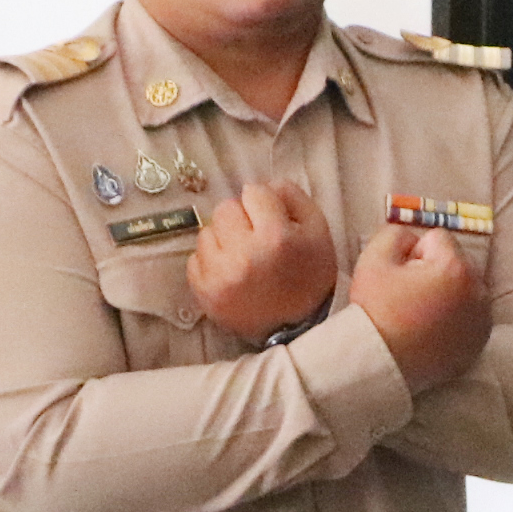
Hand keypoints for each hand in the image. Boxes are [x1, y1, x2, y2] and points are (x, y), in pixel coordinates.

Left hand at [186, 180, 336, 341]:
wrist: (297, 327)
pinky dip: (210, 262)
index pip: (253, 191)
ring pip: (207, 232)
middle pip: (225, 208)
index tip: (271, 220)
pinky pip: (195, 258)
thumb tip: (263, 184)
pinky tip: (229, 272)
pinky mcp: (204, 292)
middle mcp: (243, 254)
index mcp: (275, 236)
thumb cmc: (309, 274)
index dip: (264, 203)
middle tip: (255, 238)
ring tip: (242, 257)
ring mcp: (220, 275)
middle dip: (241, 218)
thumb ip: (292, 196)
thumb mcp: (317, 229)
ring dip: (223, 239)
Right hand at [347, 224, 491, 391]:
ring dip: (448, 293)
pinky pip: (471, 315)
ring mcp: (482, 318)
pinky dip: (457, 317)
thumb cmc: (376, 311)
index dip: (412, 255)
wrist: (380, 364)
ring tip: (421, 315)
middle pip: (456, 262)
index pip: (437, 239)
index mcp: (455, 267)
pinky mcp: (480, 340)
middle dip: (435, 272)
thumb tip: (413, 240)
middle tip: (410, 298)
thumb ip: (395, 234)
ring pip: (465, 287)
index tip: (401, 279)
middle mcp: (478, 290)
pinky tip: (433, 330)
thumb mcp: (373, 260)